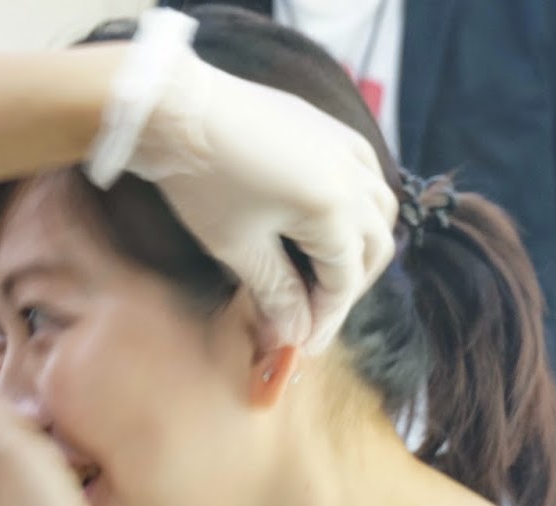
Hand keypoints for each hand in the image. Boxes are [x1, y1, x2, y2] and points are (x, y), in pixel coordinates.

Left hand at [130, 35, 397, 351]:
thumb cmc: (202, 180)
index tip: (305, 345)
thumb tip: (293, 334)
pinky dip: (359, 206)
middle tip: (313, 314)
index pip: (345, 279)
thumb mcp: (238, 247)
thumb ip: (275, 293)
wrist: (176, 109)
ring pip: (379, 209)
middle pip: (373, 248)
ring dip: (360, 248)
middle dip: (348, 287)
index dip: (326, 318)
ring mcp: (346, 145)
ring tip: (324, 274)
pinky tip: (332, 221)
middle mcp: (354, 175)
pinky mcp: (330, 127)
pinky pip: (366, 174)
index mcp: (334, 209)